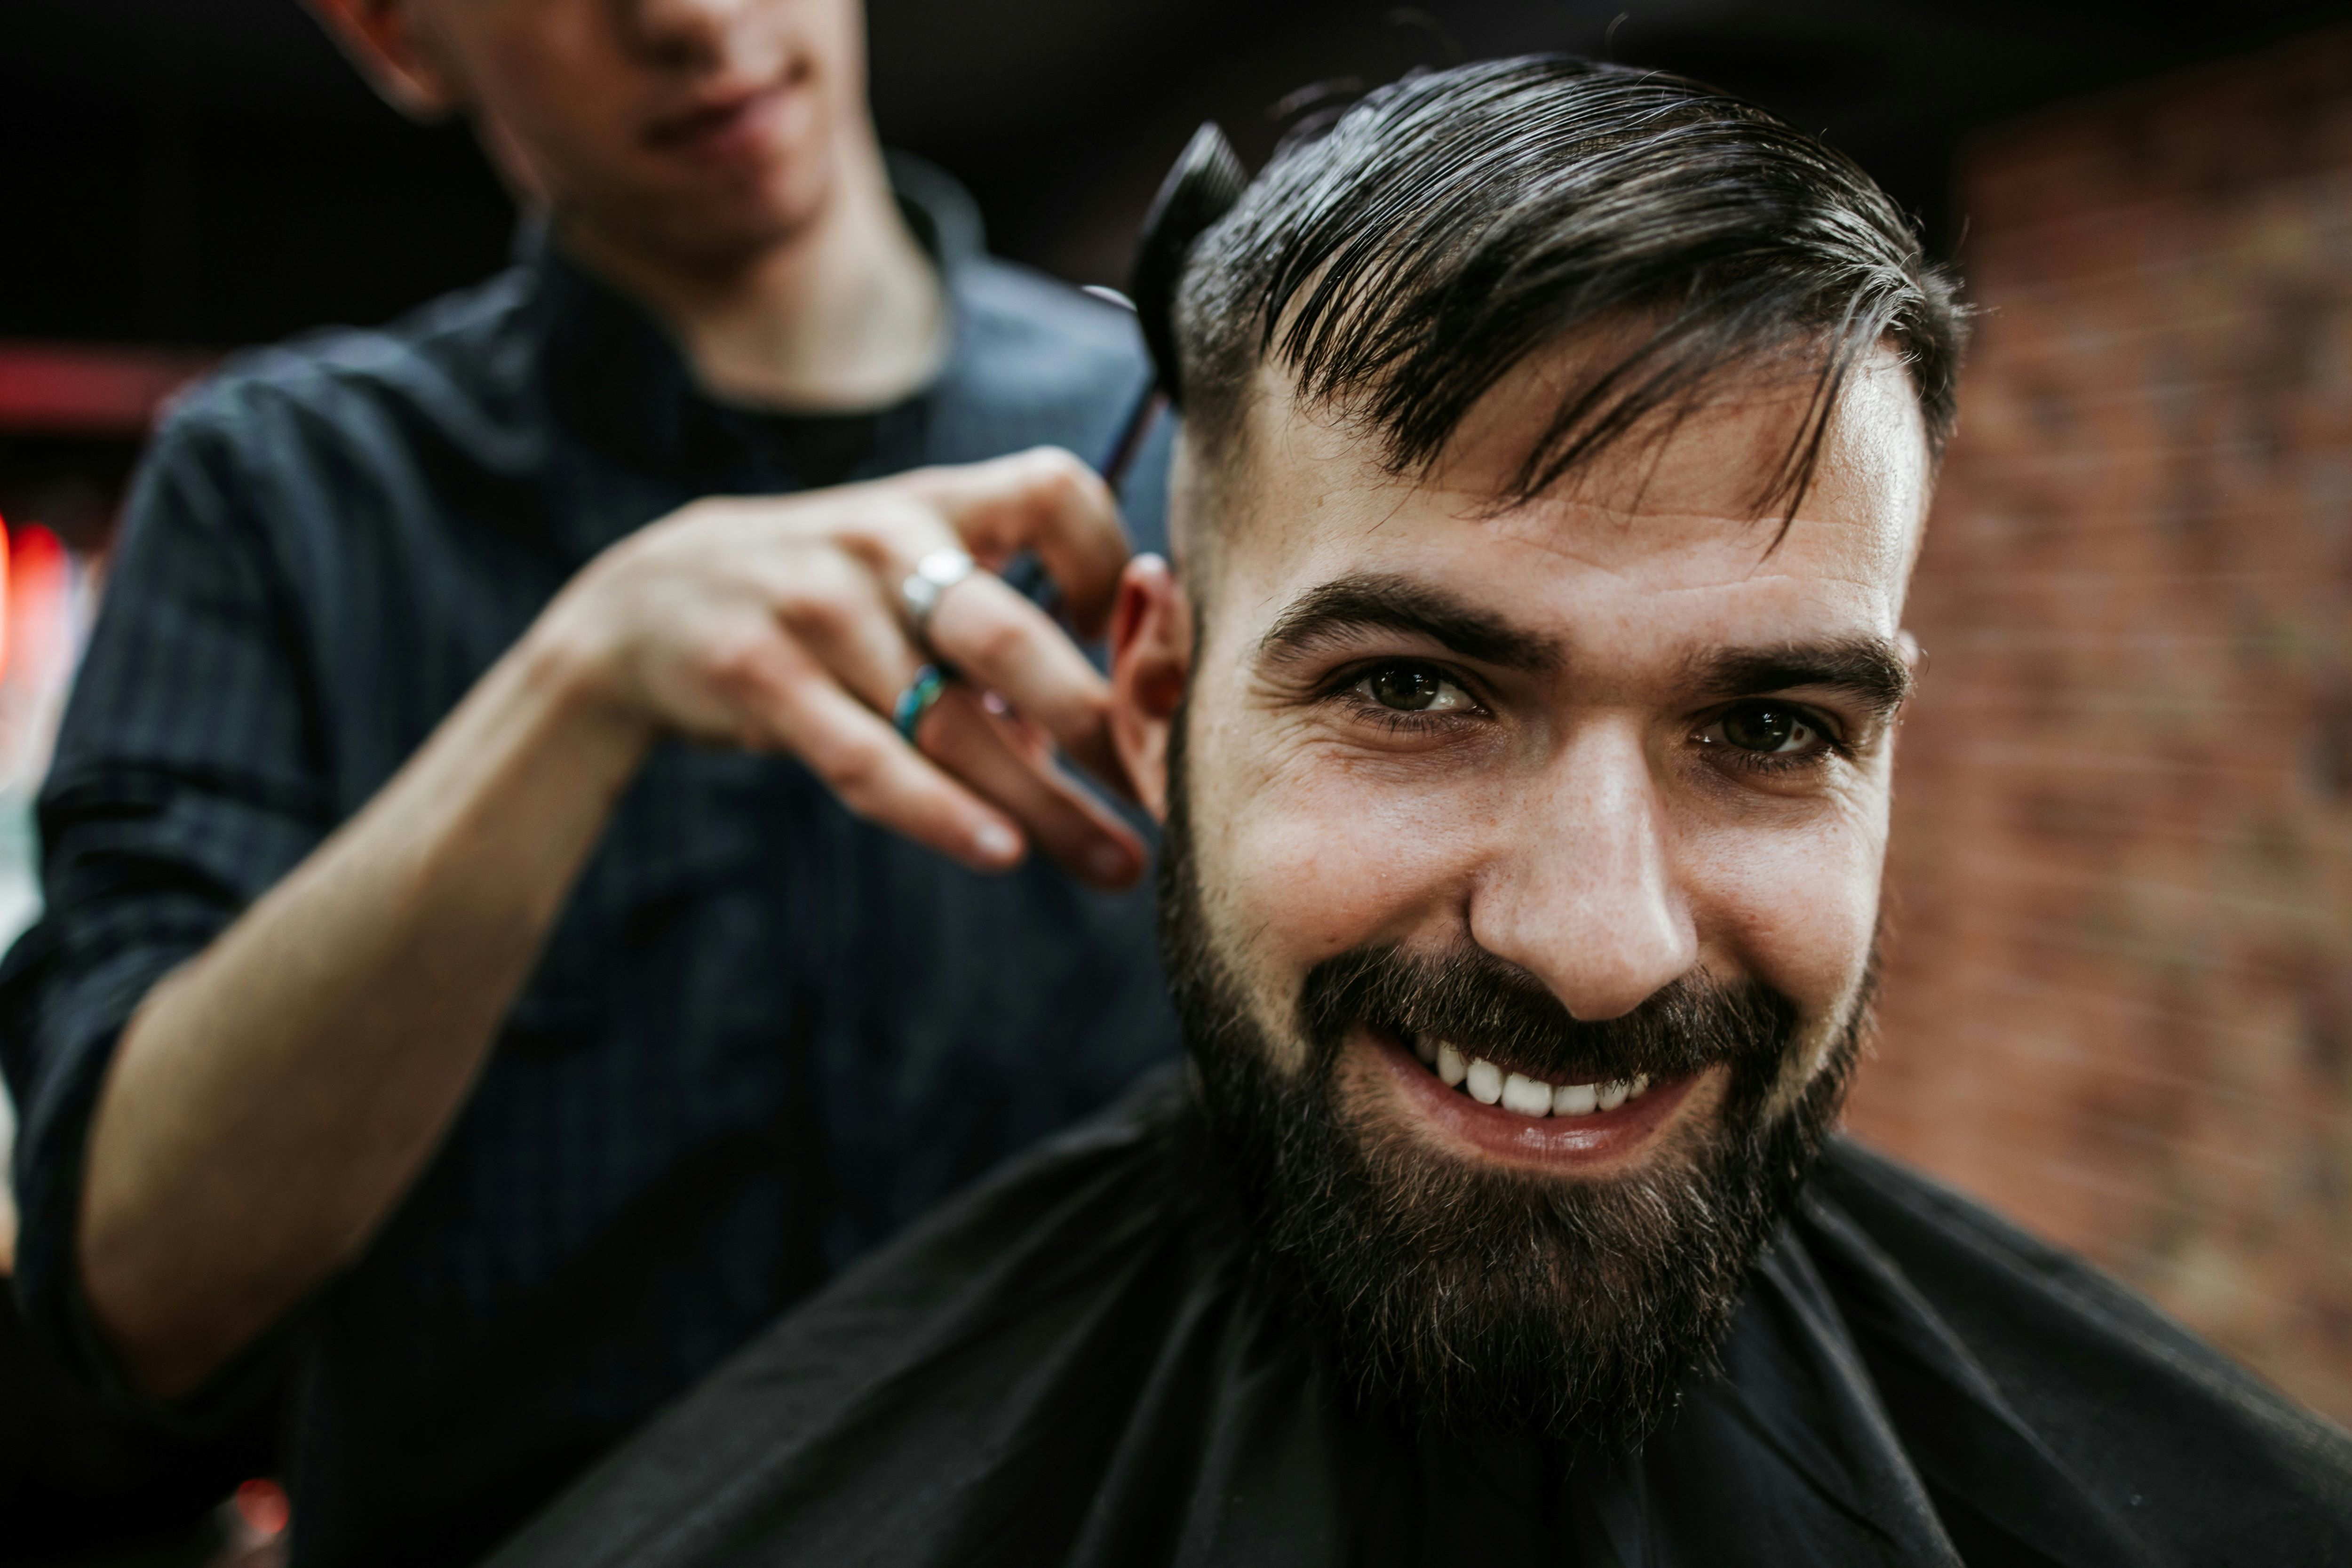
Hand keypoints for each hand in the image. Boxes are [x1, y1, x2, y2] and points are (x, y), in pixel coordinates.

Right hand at [532, 447, 1146, 887]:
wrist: (645, 603)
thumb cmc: (826, 596)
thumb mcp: (907, 569)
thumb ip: (1005, 626)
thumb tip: (1122, 730)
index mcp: (935, 502)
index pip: (1054, 491)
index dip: (1114, 562)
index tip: (1137, 647)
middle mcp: (880, 541)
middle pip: (1011, 636)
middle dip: (1100, 725)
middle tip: (1169, 792)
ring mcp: (816, 609)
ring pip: (949, 721)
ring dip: (1043, 804)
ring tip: (1115, 864)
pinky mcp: (759, 676)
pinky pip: (866, 761)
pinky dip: (940, 814)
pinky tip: (1002, 854)